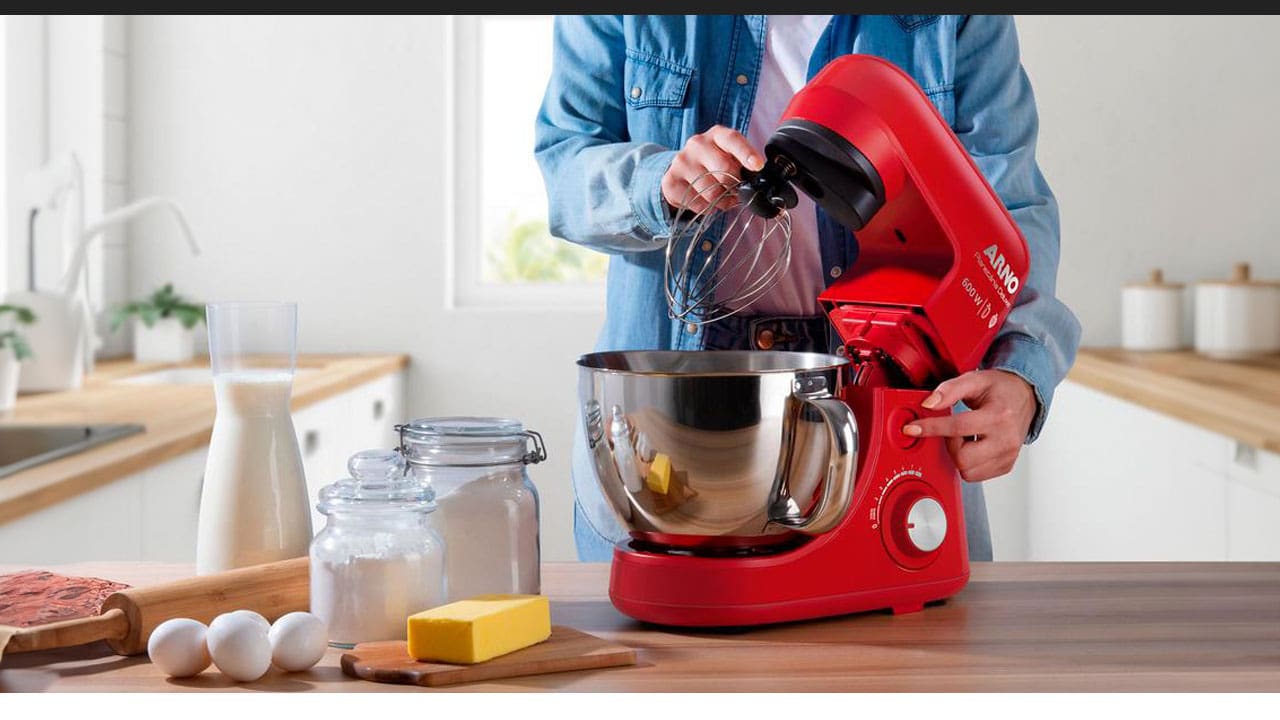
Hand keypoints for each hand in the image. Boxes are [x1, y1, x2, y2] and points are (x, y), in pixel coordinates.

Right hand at [661, 125, 764, 214]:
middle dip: (734, 185)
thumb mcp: (729, 156)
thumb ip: (743, 164)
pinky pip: (698, 203)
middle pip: (724, 170)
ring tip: (719, 196)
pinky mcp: (671, 181)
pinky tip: (703, 198)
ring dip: (721, 200)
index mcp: (717, 135)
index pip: (733, 139)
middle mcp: (697, 143)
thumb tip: (757, 180)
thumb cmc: (714, 164)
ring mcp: (682, 161)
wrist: (682, 171)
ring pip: (712, 192)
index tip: (757, 166)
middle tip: (734, 189)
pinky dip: (706, 208)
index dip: (747, 153)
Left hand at [901, 369, 1036, 481]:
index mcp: (999, 416)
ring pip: (967, 471)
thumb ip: (949, 389)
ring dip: (958, 455)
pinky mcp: (1006, 466)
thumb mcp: (975, 379)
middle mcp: (1007, 439)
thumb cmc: (1000, 388)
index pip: (958, 427)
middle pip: (961, 457)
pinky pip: (975, 476)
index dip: (930, 428)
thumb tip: (928, 404)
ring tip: (965, 437)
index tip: (912, 429)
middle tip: (954, 430)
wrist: (1025, 396)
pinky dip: (967, 463)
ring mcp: (1008, 456)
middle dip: (949, 444)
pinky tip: (973, 446)